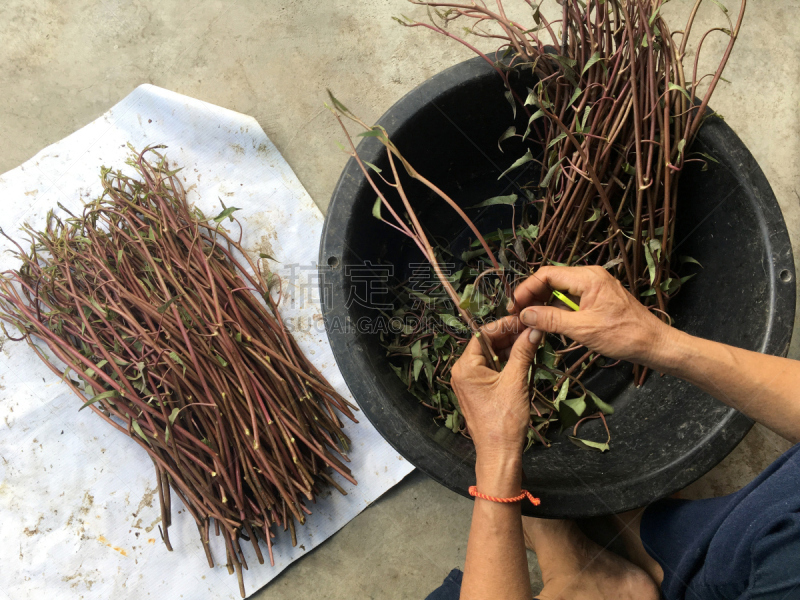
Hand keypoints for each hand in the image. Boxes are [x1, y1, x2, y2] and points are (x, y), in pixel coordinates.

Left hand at [450, 316, 542, 466]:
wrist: (499, 453)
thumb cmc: (504, 420)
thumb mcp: (515, 382)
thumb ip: (523, 352)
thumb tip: (534, 329)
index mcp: (465, 366)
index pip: (484, 334)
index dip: (505, 325)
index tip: (525, 321)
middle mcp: (462, 371)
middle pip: (486, 344)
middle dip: (509, 336)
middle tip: (532, 330)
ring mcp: (469, 382)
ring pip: (490, 356)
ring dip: (510, 349)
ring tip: (531, 343)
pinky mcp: (478, 391)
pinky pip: (491, 369)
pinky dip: (506, 363)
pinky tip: (524, 359)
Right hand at [510, 266, 670, 364]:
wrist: (654, 344)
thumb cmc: (622, 335)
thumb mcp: (582, 329)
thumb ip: (551, 319)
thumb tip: (525, 314)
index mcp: (588, 277)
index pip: (547, 274)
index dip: (527, 289)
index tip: (515, 306)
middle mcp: (590, 276)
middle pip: (552, 279)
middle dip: (533, 296)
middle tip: (519, 315)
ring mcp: (595, 286)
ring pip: (560, 289)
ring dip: (544, 303)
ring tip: (531, 320)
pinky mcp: (598, 297)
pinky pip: (571, 298)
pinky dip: (558, 308)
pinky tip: (550, 322)